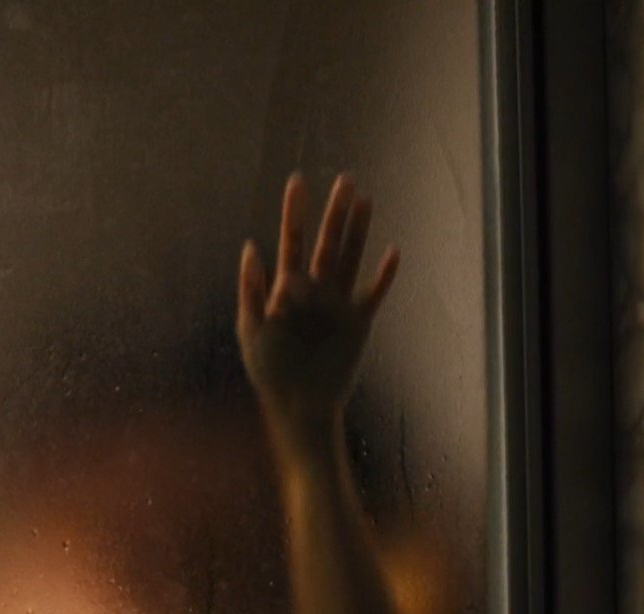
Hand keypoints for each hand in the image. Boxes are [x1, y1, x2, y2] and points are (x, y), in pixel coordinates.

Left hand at [236, 172, 398, 433]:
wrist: (298, 404)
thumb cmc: (269, 370)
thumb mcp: (251, 330)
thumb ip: (251, 291)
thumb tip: (250, 248)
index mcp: (286, 288)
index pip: (292, 241)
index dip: (295, 212)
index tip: (298, 181)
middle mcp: (315, 290)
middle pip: (328, 242)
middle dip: (335, 212)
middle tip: (345, 179)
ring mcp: (338, 304)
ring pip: (352, 258)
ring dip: (359, 231)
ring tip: (366, 200)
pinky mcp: (359, 323)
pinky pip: (375, 293)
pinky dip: (384, 275)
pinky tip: (393, 251)